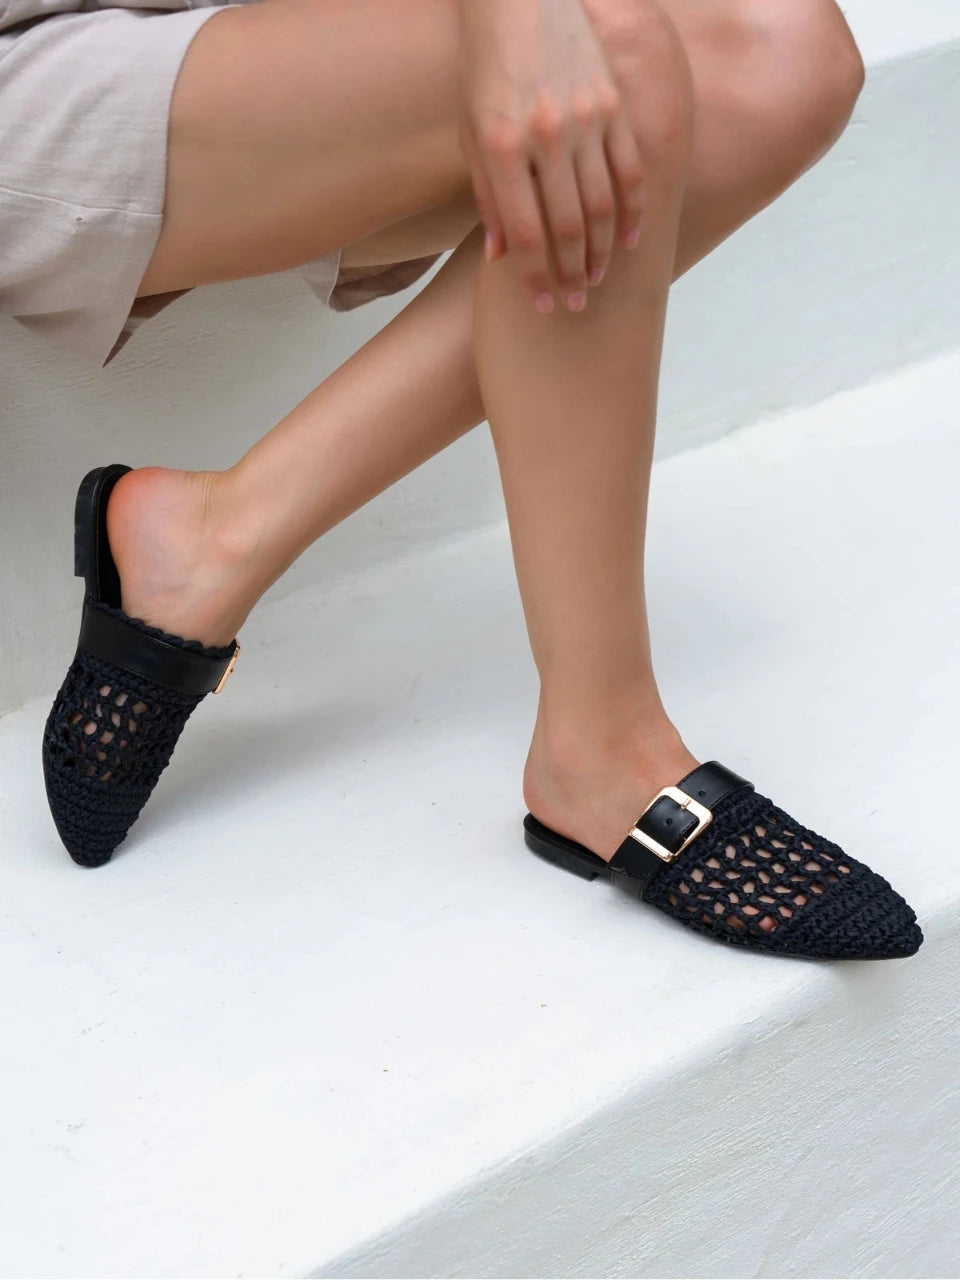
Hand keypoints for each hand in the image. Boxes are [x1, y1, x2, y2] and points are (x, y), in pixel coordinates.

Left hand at [457, 0, 644, 312]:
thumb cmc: (486, 68)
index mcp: (502, 147)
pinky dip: (633, 209)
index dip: (536, 277)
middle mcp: (545, 136)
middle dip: (572, 274)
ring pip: (602, 205)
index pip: (525, 233)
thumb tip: (500, 257)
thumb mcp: (472, 132)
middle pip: (568, 227)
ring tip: (598, 279)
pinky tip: (630, 240)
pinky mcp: (612, 104)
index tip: (544, 304)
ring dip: (602, 252)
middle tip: (575, 303)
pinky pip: (630, 168)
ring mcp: (584, 119)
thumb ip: (488, 195)